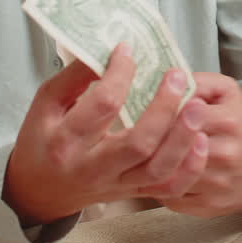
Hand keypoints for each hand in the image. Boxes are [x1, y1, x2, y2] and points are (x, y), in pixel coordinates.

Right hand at [2, 44, 208, 225]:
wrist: (40, 192)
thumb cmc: (42, 140)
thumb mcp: (46, 103)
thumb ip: (75, 76)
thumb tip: (113, 50)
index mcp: (66, 142)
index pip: (103, 105)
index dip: (121, 74)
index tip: (129, 50)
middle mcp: (93, 168)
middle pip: (138, 144)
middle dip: (164, 109)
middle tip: (178, 76)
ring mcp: (116, 185)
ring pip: (158, 169)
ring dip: (183, 138)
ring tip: (198, 106)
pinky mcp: (133, 193)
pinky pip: (169, 188)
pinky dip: (190, 168)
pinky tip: (201, 141)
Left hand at [152, 72, 241, 216]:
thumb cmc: (241, 126)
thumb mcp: (228, 93)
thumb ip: (200, 81)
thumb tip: (170, 81)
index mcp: (229, 122)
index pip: (184, 115)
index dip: (163, 113)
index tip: (150, 111)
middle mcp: (224, 154)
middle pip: (174, 148)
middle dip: (154, 141)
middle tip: (139, 133)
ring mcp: (216, 184)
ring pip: (169, 176)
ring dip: (152, 165)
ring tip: (142, 154)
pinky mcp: (207, 207)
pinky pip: (170, 198)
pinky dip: (159, 187)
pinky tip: (156, 175)